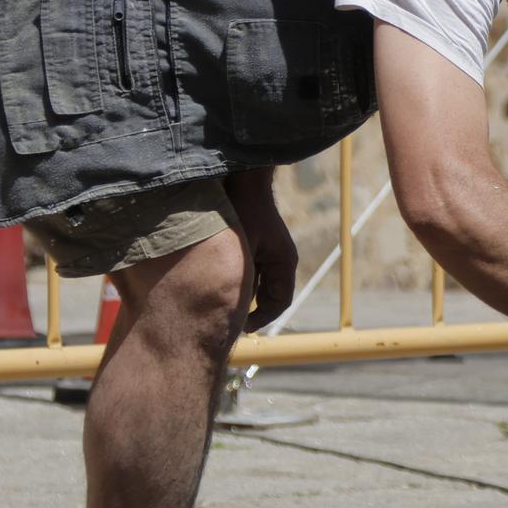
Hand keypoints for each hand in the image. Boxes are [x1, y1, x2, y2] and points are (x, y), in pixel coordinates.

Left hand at [226, 168, 297, 332]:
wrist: (244, 181)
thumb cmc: (243, 212)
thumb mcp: (240, 249)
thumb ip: (240, 277)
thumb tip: (233, 306)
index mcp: (284, 262)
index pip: (280, 302)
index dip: (263, 318)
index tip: (242, 326)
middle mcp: (281, 260)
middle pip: (272, 297)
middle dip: (254, 311)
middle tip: (232, 323)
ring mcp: (271, 253)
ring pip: (261, 287)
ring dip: (246, 297)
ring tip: (225, 307)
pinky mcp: (259, 248)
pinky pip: (254, 274)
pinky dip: (242, 283)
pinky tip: (222, 286)